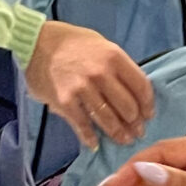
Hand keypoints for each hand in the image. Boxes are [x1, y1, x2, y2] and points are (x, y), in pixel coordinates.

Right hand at [24, 20, 153, 150]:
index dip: (147, 105)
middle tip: (137, 132)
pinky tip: (95, 144)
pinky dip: (90, 137)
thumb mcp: (102, 45)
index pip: (141, 86)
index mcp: (114, 57)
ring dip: (118, 133)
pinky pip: (83, 125)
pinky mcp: (65, 102)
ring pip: (108, 119)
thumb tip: (131, 92)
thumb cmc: (72, 42)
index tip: (148, 115)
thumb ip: (117, 67)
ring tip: (123, 140)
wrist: (37, 41)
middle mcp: (101, 74)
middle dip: (135, 123)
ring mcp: (83, 89)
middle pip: (127, 107)